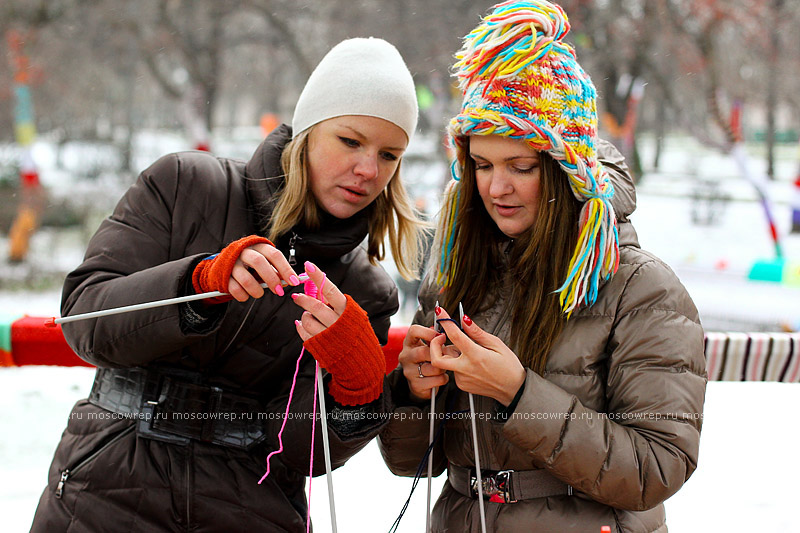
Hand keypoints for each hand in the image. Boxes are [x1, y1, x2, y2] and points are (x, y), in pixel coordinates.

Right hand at [192, 235, 299, 302]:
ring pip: (246, 279)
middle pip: (259, 262)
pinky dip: (243, 296)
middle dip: (271, 279)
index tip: (294, 282)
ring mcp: (232, 263)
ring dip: (257, 291)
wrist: (223, 264)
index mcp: (258, 246)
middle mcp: (244, 251)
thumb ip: (276, 271)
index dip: (286, 269)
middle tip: (279, 291)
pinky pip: (235, 289)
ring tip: (259, 293)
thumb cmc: (249, 264)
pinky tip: (246, 295)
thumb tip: (290, 281)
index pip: (274, 255)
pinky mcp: (222, 275)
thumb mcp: (264, 263)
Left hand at [293, 261, 384, 405]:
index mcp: (348, 312)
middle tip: (296, 296)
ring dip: (305, 316)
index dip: (319, 277)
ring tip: (310, 318)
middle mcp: (338, 323)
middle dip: (302, 299)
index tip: (309, 265)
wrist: (362, 365)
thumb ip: (336, 305)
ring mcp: (328, 336)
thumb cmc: (356, 337)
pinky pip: (303, 333)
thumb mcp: (353, 318)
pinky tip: (305, 326)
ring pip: (306, 319)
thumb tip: (319, 289)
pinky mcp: (319, 347)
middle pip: (314, 305)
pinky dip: (301, 328)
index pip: (331, 290)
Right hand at [398, 324, 448, 400]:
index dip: (428, 332)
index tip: (440, 336)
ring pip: (433, 368)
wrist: (421, 383)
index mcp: (409, 343)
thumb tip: (447, 333)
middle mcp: (405, 356)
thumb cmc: (427, 361)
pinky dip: (443, 379)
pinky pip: (436, 380)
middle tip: (448, 356)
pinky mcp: (415, 386)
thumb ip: (436, 340)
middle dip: (439, 354)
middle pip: (423, 352)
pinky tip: (440, 377)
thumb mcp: (429, 348)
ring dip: (443, 368)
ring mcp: (409, 372)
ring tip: (443, 368)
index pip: (414, 331)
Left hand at [430, 306, 525, 405]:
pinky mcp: (462, 385)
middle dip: (434, 345)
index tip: (441, 312)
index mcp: (476, 356)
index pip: (454, 335)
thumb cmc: (509, 367)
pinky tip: (470, 362)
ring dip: (450, 353)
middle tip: (441, 336)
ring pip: (446, 362)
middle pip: (437, 358)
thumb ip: (477, 332)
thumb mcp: (497, 344)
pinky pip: (453, 371)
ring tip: (465, 350)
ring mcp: (463, 379)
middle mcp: (466, 369)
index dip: (445, 321)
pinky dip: (457, 363)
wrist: (514, 390)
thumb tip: (464, 320)